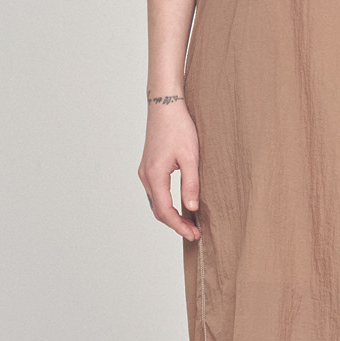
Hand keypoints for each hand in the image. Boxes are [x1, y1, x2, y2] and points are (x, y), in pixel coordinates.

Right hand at [139, 101, 201, 240]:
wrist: (165, 105)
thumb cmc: (179, 127)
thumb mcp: (191, 157)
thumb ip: (191, 184)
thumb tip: (191, 208)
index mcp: (154, 175)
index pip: (165, 211)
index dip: (179, 226)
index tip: (194, 235)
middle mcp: (145, 176)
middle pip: (158, 211)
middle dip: (176, 224)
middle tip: (195, 233)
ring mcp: (145, 172)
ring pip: (156, 203)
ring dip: (171, 215)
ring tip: (190, 223)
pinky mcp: (149, 167)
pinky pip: (156, 193)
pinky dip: (167, 204)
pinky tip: (180, 206)